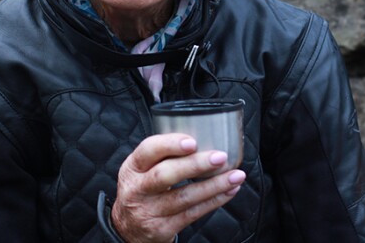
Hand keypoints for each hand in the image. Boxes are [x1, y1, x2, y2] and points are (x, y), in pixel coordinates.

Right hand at [110, 133, 245, 242]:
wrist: (128, 229)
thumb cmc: (144, 189)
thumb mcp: (142, 169)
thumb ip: (164, 154)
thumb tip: (206, 136)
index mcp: (132, 167)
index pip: (147, 151)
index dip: (170, 145)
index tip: (192, 141)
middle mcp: (137, 189)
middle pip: (165, 175)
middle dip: (195, 165)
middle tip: (220, 157)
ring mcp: (148, 211)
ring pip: (183, 197)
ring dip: (214, 185)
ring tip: (236, 175)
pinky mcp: (161, 229)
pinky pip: (192, 214)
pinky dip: (214, 201)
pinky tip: (229, 191)